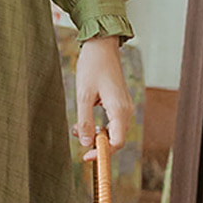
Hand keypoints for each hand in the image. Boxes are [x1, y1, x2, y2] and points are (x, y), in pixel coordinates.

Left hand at [72, 36, 133, 160]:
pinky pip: (111, 121)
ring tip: (76, 128)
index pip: (117, 142)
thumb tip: (85, 142)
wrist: (101, 46)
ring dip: (95, 133)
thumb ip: (85, 120)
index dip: (102, 152)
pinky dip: (98, 125)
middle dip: (96, 143)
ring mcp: (124, 106)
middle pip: (116, 139)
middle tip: (77, 137)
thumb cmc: (92, 67)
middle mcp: (126, 110)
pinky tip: (83, 120)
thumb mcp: (83, 95)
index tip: (86, 156)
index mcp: (119, 109)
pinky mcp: (119, 102)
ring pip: (113, 130)